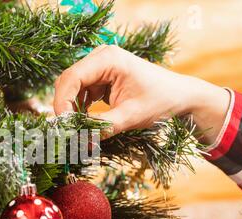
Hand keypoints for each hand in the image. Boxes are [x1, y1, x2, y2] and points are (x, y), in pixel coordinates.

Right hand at [53, 45, 230, 143]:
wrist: (179, 95)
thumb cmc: (160, 101)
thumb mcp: (131, 116)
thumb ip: (102, 127)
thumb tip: (78, 139)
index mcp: (108, 59)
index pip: (72, 78)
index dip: (62, 101)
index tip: (64, 125)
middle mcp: (101, 57)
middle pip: (68, 81)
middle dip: (65, 106)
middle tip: (68, 130)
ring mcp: (100, 65)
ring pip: (72, 87)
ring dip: (72, 108)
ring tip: (79, 128)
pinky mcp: (101, 76)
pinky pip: (82, 91)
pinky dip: (80, 107)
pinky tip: (86, 120)